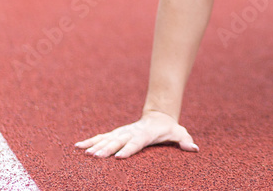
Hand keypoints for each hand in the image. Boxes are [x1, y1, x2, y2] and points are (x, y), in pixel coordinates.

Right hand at [75, 110, 198, 158]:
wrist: (158, 116)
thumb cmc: (169, 128)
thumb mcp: (179, 133)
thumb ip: (185, 140)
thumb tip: (194, 148)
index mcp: (145, 133)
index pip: (136, 142)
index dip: (129, 149)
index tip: (119, 157)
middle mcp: (131, 132)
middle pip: (118, 141)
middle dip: (106, 149)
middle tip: (95, 157)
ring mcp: (122, 132)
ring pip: (107, 139)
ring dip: (95, 146)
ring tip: (83, 153)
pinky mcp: (116, 134)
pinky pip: (101, 138)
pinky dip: (90, 141)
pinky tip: (78, 147)